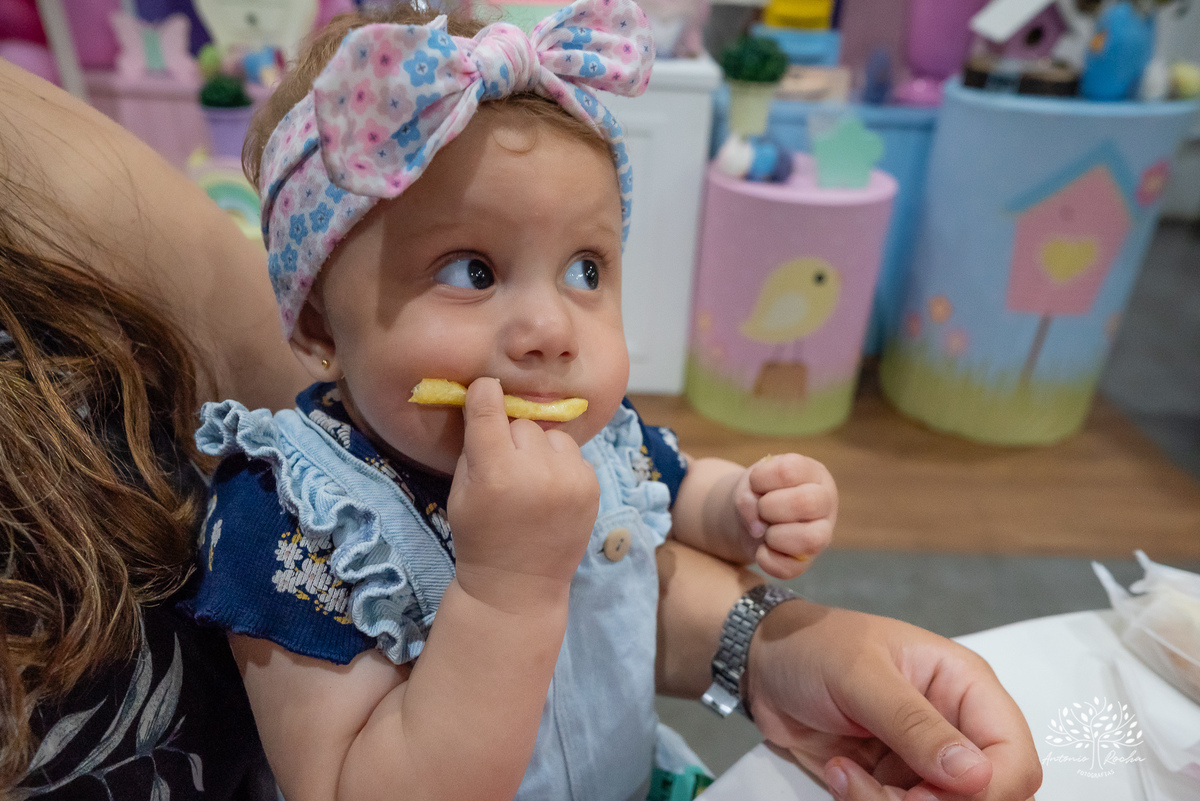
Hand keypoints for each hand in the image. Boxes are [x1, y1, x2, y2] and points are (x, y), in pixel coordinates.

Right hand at [447, 377, 599, 611]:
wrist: (519, 584)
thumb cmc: (480, 536)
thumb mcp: (461, 491)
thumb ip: (474, 445)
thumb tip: (486, 401)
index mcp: (495, 472)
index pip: (489, 407)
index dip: (484, 395)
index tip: (484, 391)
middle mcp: (536, 471)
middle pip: (522, 424)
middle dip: (512, 440)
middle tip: (506, 470)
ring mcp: (570, 478)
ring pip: (551, 435)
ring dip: (540, 450)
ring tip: (532, 482)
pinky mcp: (592, 486)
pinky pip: (572, 453)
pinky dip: (561, 466)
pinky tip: (551, 492)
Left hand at [732, 453, 835, 578]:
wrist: (754, 515)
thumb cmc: (758, 492)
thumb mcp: (748, 484)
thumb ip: (747, 497)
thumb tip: (759, 529)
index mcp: (813, 473)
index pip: (789, 471)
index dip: (762, 478)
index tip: (755, 483)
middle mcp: (825, 502)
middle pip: (805, 503)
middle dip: (770, 507)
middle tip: (762, 509)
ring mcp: (822, 533)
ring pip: (811, 540)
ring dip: (775, 536)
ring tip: (765, 531)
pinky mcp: (807, 561)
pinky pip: (792, 568)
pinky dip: (768, 560)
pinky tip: (762, 549)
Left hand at [743, 602, 1040, 800]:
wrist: (764, 664)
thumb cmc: (813, 646)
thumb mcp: (860, 675)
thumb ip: (914, 723)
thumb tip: (974, 773)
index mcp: (965, 685)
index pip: (1014, 756)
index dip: (990, 789)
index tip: (937, 794)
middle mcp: (955, 725)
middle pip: (984, 796)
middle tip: (883, 790)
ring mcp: (924, 759)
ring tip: (846, 776)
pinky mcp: (894, 781)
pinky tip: (840, 773)